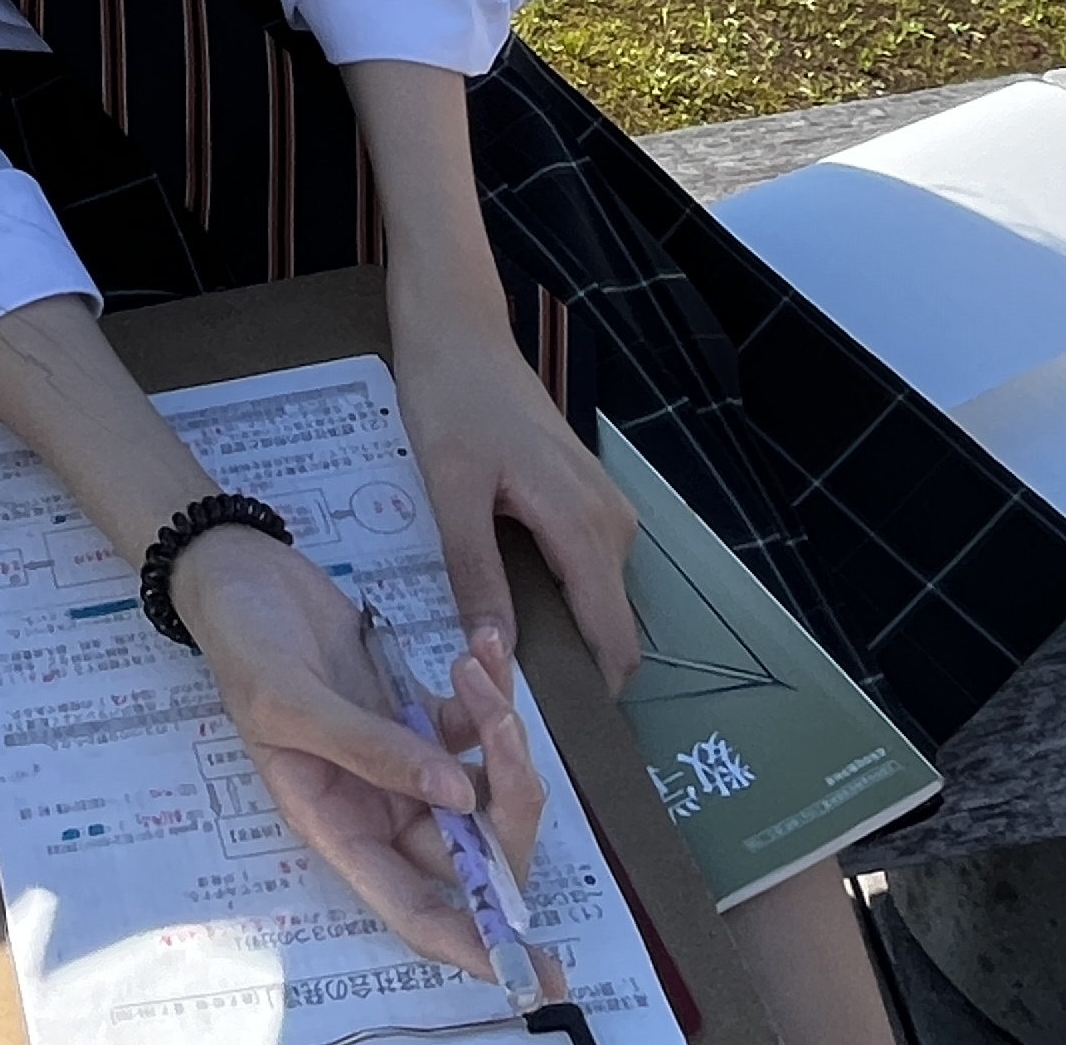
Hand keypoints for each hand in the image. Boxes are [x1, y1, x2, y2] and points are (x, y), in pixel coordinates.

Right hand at [174, 534, 547, 977]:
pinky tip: (481, 643)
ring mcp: (403, 760)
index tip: (534, 973)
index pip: (413, 909)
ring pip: (487, 786)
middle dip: (507, 802)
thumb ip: (371, 748)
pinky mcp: (419, 711)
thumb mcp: (288, 698)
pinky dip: (495, 690)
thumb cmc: (243, 643)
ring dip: (502, 734)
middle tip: (504, 735)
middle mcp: (378, 806)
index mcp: (336, 825)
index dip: (474, 944)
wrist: (238, 570)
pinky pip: (480, 725)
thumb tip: (458, 795)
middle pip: (472, 850)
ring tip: (476, 666)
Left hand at [388, 275, 643, 683]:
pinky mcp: (585, 498)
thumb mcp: (451, 491)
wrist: (459, 328)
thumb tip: (497, 654)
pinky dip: (554, 597)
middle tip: (504, 704)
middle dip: (569, 671)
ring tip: (497, 664)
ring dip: (559, 633)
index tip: (549, 737)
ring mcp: (604, 508)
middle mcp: (612, 524)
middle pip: (609, 626)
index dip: (592, 695)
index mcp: (585, 528)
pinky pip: (581, 569)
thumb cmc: (452, 400)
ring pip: (594, 600)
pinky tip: (503, 606)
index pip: (614, 641)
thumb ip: (476, 573)